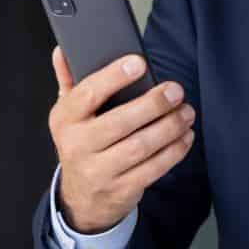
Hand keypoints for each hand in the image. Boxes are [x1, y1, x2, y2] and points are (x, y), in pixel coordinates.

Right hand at [48, 47, 195, 233]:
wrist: (82, 198)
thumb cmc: (82, 145)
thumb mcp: (70, 115)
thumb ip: (69, 81)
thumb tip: (62, 51)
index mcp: (65, 120)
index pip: (87, 94)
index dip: (113, 77)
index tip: (138, 63)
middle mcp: (77, 146)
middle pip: (119, 122)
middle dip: (153, 104)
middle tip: (175, 91)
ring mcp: (99, 171)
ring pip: (139, 147)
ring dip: (169, 127)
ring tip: (186, 112)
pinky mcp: (121, 190)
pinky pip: (153, 169)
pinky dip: (174, 151)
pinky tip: (185, 135)